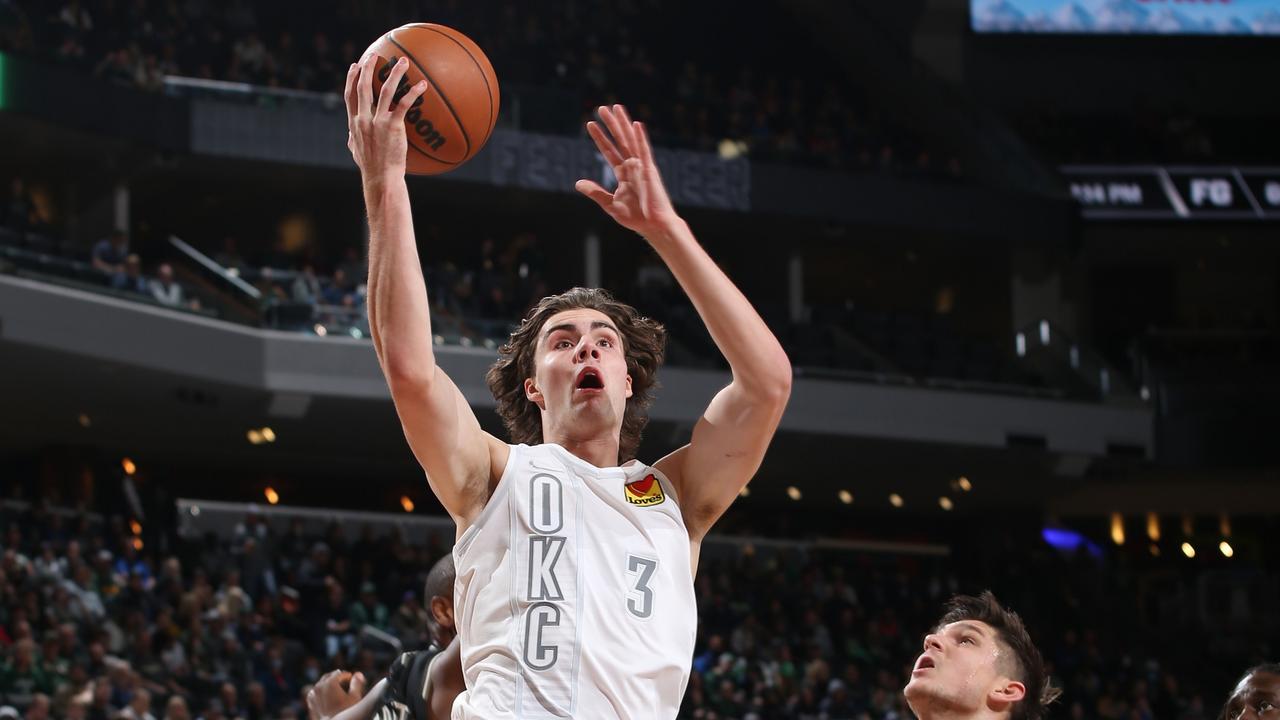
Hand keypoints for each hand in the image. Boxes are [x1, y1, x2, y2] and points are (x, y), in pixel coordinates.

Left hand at [306, 669, 366, 719]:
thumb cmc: (346, 712)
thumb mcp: (355, 697)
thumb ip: (357, 683)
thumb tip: (358, 674)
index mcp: (330, 683)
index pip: (339, 674)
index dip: (347, 676)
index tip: (352, 679)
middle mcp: (319, 686)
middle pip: (328, 676)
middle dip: (336, 677)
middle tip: (344, 680)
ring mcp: (313, 694)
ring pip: (320, 684)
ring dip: (328, 683)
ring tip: (336, 687)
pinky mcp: (311, 702)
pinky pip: (315, 692)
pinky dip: (321, 691)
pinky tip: (326, 695)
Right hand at [344, 54, 428, 180]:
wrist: (381, 178)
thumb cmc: (371, 169)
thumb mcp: (356, 152)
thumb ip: (352, 140)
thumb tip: (350, 137)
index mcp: (354, 124)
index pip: (350, 96)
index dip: (352, 79)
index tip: (355, 66)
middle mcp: (363, 119)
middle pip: (363, 87)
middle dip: (368, 69)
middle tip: (375, 55)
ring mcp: (377, 122)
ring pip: (384, 90)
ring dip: (393, 74)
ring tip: (402, 62)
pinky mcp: (392, 126)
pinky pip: (404, 104)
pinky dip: (413, 92)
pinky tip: (423, 85)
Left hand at [576, 104, 680, 238]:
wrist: (655, 226)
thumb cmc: (637, 217)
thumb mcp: (610, 204)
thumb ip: (595, 192)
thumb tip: (577, 183)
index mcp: (624, 173)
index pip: (609, 151)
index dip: (600, 137)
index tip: (590, 124)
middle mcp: (633, 166)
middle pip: (619, 140)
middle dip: (611, 124)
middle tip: (601, 108)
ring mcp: (642, 167)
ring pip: (630, 140)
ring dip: (623, 124)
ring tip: (616, 107)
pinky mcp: (650, 171)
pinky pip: (644, 151)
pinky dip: (640, 138)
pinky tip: (636, 124)